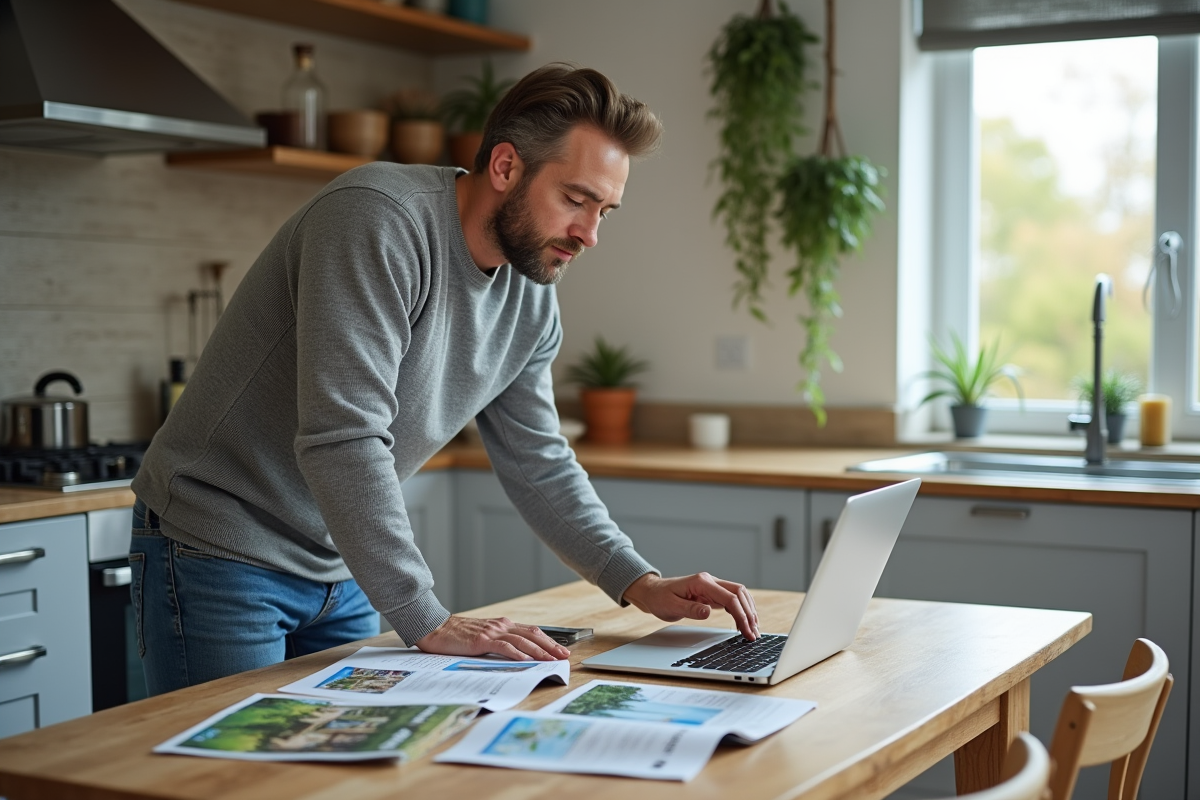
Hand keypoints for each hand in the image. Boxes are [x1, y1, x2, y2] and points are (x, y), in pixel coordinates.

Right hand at [414, 615, 570, 660]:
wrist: (434, 628)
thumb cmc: (456, 636)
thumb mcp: (482, 637)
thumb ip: (498, 643)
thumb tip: (516, 656)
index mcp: (502, 625)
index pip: (531, 631)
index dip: (547, 640)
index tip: (560, 650)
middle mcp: (500, 626)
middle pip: (532, 634)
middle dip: (550, 646)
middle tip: (564, 656)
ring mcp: (492, 632)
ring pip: (522, 640)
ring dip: (539, 651)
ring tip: (551, 660)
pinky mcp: (482, 640)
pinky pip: (504, 647)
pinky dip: (517, 654)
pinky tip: (526, 660)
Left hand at [622, 572, 759, 639]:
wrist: (653, 592)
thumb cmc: (660, 598)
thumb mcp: (671, 606)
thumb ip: (691, 609)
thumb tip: (708, 612)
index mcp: (702, 582)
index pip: (729, 597)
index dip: (741, 614)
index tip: (747, 630)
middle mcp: (710, 581)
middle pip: (739, 593)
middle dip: (750, 613)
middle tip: (754, 633)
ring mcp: (712, 586)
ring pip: (739, 595)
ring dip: (748, 611)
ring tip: (753, 630)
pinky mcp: (712, 593)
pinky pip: (731, 600)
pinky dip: (740, 610)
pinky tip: (743, 623)